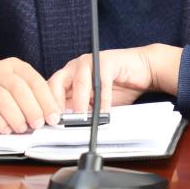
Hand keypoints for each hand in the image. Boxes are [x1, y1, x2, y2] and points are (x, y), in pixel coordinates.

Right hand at [0, 59, 60, 133]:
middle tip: (38, 124)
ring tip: (22, 128)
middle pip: (19, 88)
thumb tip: (52, 115)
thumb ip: (32, 97)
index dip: (46, 100)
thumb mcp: (14, 86)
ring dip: (16, 116)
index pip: (34, 81)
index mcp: (14, 66)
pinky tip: (6, 130)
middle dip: (32, 108)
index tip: (54, 117)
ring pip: (2, 98)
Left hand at [48, 44, 182, 112]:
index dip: (48, 107)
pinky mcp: (106, 61)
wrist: (142, 70)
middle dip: (56, 102)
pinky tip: (104, 111)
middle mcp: (75, 67)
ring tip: (82, 118)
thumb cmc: (118, 87)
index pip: (49, 90)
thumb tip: (66, 127)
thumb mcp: (93, 104)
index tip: (49, 124)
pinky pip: (101, 81)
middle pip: (56, 82)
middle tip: (60, 121)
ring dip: (80, 103)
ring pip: (79, 82)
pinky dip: (102, 99)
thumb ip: (80, 110)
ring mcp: (90, 62)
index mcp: (68, 76)